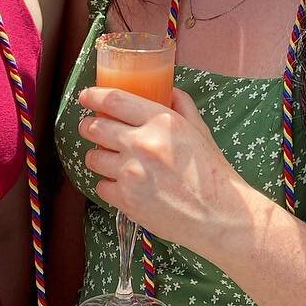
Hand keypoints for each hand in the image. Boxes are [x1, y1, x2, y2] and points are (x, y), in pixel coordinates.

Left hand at [77, 85, 258, 257]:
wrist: (220, 216)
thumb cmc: (212, 174)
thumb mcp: (200, 131)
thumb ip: (182, 106)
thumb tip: (167, 89)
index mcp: (162, 121)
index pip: (114, 100)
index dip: (93, 96)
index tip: (85, 97)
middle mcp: (143, 144)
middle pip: (95, 127)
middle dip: (90, 126)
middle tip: (93, 128)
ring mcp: (132, 173)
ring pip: (93, 157)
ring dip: (99, 156)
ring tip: (112, 160)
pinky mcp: (126, 200)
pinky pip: (101, 186)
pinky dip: (110, 185)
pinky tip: (125, 185)